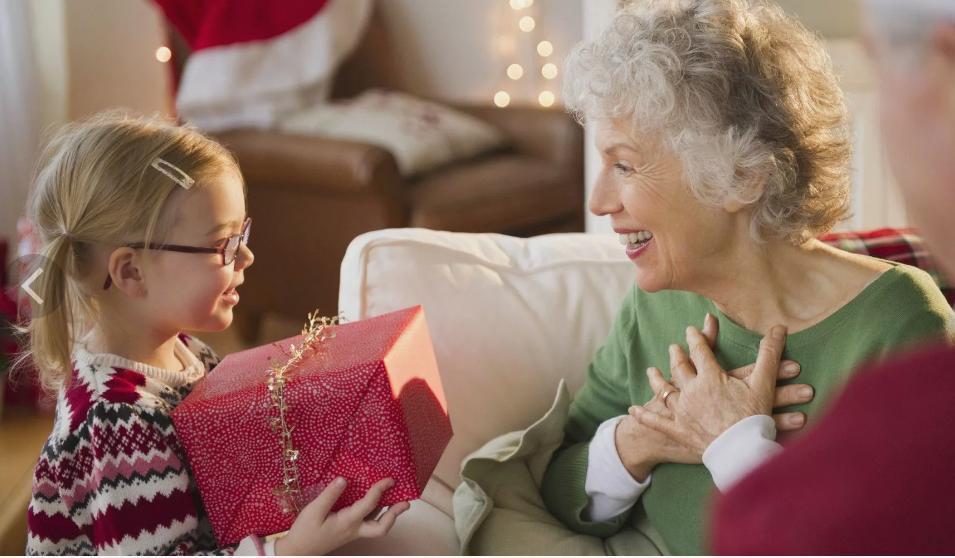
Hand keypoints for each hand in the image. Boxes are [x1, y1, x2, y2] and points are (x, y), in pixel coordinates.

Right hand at [274, 477, 410, 555]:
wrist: (297, 552)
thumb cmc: (304, 532)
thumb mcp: (313, 511)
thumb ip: (329, 495)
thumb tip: (344, 480)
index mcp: (347, 522)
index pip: (369, 505)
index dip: (380, 490)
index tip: (389, 479)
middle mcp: (354, 529)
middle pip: (381, 527)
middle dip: (395, 515)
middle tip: (406, 502)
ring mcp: (352, 533)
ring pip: (376, 526)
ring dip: (389, 514)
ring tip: (398, 500)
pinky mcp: (348, 532)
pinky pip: (367, 523)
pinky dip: (376, 514)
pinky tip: (376, 504)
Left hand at [616, 315, 809, 477]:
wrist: (743, 451)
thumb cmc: (755, 416)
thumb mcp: (764, 382)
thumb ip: (770, 353)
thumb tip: (778, 327)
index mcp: (710, 377)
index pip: (700, 352)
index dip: (696, 339)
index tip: (691, 330)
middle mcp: (691, 391)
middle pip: (680, 369)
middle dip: (677, 356)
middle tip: (673, 348)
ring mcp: (682, 412)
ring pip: (665, 391)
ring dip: (657, 380)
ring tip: (652, 371)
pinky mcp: (678, 432)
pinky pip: (656, 422)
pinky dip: (644, 415)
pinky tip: (633, 409)